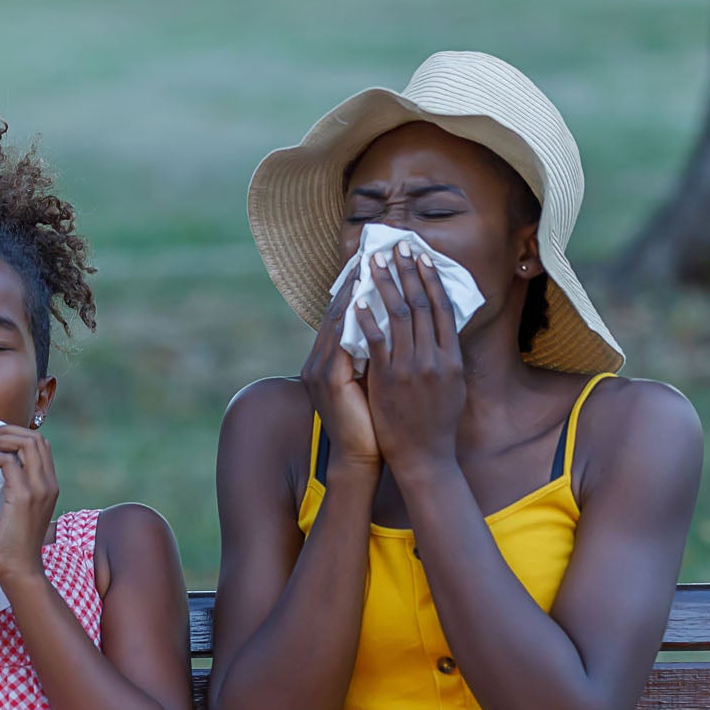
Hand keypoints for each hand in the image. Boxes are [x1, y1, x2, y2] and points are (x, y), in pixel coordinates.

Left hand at [0, 425, 58, 587]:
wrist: (17, 571)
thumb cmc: (9, 543)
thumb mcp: (14, 509)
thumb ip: (11, 486)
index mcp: (48, 484)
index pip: (38, 443)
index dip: (13, 435)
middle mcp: (49, 482)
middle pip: (34, 436)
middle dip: (4, 432)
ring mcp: (40, 488)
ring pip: (24, 442)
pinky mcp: (24, 497)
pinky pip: (7, 462)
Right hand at [302, 273, 380, 473]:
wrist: (361, 459)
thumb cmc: (372, 424)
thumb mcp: (371, 383)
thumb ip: (373, 356)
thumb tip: (393, 329)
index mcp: (326, 362)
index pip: (340, 315)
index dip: (357, 286)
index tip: (375, 261)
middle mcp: (317, 361)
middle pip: (336, 310)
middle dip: (356, 279)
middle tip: (376, 250)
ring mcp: (320, 369)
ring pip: (337, 319)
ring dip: (357, 289)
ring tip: (375, 263)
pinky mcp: (329, 379)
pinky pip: (341, 339)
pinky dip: (354, 316)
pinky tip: (368, 298)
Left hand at [361, 241, 465, 476]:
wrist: (424, 456)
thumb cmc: (438, 423)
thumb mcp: (453, 385)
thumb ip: (445, 356)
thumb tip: (441, 329)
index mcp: (452, 357)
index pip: (441, 308)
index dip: (430, 279)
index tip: (421, 256)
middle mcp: (434, 358)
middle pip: (419, 304)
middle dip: (407, 272)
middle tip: (396, 246)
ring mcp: (411, 368)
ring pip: (397, 317)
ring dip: (385, 286)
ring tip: (374, 263)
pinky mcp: (388, 380)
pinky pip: (375, 342)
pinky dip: (366, 320)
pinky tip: (358, 301)